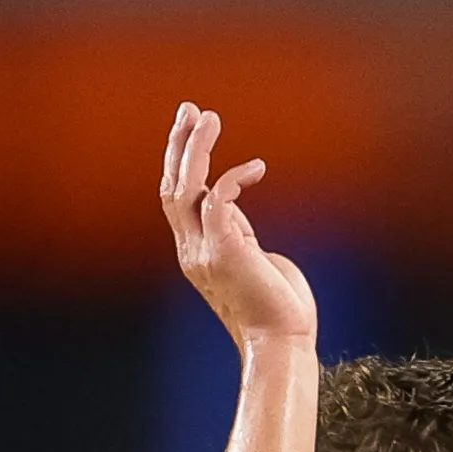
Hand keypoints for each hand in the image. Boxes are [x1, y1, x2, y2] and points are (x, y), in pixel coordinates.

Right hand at [161, 104, 319, 348]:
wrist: (282, 342)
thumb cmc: (278, 305)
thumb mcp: (252, 258)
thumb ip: (236, 231)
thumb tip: (231, 206)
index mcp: (195, 251)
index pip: (176, 198)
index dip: (180, 162)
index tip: (193, 128)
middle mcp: (191, 249)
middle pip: (170, 187)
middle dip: (178, 146)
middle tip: (190, 109)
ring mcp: (205, 251)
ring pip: (185, 189)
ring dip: (195, 150)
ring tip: (208, 117)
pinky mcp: (226, 251)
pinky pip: (218, 200)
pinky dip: (234, 178)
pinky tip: (257, 167)